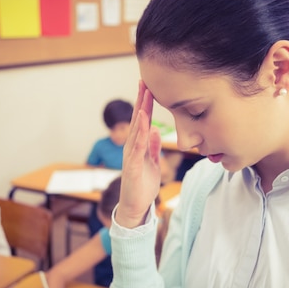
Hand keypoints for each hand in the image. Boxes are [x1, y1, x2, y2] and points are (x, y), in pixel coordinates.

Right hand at [116, 80, 162, 227]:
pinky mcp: (134, 166)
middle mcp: (132, 147)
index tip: (148, 86)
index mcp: (138, 145)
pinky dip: (141, 133)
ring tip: (144, 95)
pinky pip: (138, 146)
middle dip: (141, 101)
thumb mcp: (152, 162)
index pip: (143, 121)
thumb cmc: (143, 185)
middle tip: (144, 81)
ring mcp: (131, 155)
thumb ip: (153, 147)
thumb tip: (156, 130)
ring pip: (137, 129)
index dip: (146, 104)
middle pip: (138, 120)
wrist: (135, 206)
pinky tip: (144, 121)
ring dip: (141, 112)